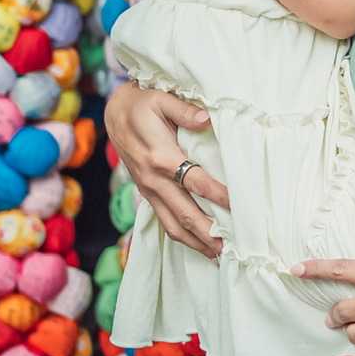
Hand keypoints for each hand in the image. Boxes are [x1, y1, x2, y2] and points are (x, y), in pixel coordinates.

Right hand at [103, 83, 229, 258]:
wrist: (114, 113)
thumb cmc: (143, 104)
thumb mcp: (162, 99)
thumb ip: (184, 110)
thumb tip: (206, 118)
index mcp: (161, 156)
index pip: (196, 182)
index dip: (219, 195)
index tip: (240, 207)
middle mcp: (153, 179)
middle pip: (186, 213)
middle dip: (209, 233)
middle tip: (234, 248)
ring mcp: (149, 190)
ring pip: (173, 224)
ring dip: (197, 242)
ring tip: (220, 257)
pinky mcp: (147, 194)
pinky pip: (165, 221)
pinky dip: (183, 237)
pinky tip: (200, 245)